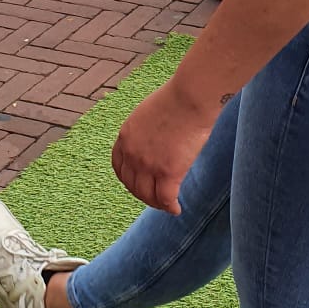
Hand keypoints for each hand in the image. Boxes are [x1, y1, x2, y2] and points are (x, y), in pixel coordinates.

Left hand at [111, 75, 219, 213]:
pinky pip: (166, 199)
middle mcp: (132, 153)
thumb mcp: (148, 113)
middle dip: (142, 194)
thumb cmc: (177, 98)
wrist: (190, 97)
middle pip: (132, 185)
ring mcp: (148, 164)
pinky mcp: (168, 172)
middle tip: (154, 198)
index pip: (119, 167)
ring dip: (156, 203)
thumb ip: (146, 130)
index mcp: (125, 136)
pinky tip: (176, 209)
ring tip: (166, 205)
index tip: (137, 184)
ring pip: (147, 196)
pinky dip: (170, 207)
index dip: (128, 179)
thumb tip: (156, 140)